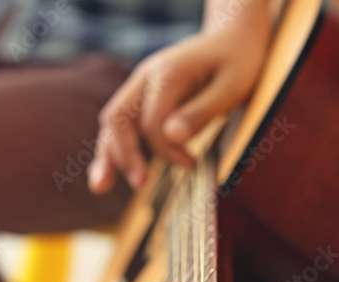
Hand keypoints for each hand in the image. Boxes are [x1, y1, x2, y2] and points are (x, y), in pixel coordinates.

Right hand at [88, 11, 270, 193]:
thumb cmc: (238, 62)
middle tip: (140, 183)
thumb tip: (171, 136)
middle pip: (118, 118)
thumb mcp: (232, 86)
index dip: (166, 150)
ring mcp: (140, 85)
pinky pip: (119, 123)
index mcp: (167, 74)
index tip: (191, 165)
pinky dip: (113, 147)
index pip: (152, 122)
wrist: (232, 37)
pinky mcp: (142, 96)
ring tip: (100, 187)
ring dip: (107, 154)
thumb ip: (201, 112)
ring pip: (112, 121)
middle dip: (124, 154)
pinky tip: (107, 173)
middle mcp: (146, 77)